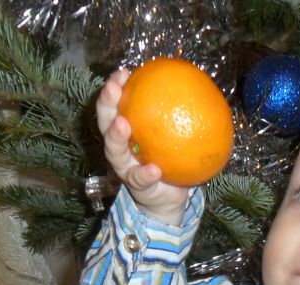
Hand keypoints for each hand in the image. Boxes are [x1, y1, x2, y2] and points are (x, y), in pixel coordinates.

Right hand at [96, 68, 189, 224]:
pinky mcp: (137, 188)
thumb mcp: (173, 133)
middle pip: (105, 123)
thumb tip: (194, 80)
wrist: (169, 196)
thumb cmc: (169, 158)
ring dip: (116, 137)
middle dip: (106, 105)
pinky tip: (155, 169)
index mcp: (126, 130)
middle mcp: (120, 147)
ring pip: (114, 152)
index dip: (114, 88)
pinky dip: (145, 174)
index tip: (124, 72)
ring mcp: (126, 168)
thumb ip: (178, 112)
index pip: (115, 105)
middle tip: (112, 89)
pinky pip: (140, 180)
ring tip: (122, 124)